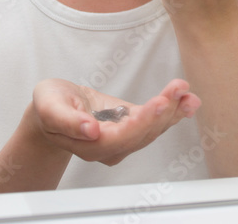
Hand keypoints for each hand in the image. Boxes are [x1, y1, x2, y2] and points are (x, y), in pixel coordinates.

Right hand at [30, 78, 199, 164]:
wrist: (56, 106)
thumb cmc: (50, 104)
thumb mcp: (49, 106)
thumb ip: (67, 121)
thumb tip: (91, 131)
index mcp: (89, 145)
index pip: (120, 138)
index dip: (141, 122)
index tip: (158, 103)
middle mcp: (110, 147)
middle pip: (142, 134)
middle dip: (163, 112)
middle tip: (178, 89)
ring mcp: (123, 139)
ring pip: (153, 129)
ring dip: (173, 111)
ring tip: (187, 93)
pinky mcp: (133, 126)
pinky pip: (156, 121)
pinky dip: (173, 110)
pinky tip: (188, 100)